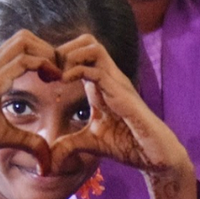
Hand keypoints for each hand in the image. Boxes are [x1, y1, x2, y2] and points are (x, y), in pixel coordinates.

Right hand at [0, 29, 57, 168]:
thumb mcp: (5, 136)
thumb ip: (28, 142)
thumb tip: (46, 163)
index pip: (23, 46)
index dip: (43, 56)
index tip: (54, 79)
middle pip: (25, 36)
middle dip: (48, 50)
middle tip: (58, 74)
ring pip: (25, 40)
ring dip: (46, 54)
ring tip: (55, 76)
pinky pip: (24, 61)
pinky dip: (43, 66)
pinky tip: (51, 83)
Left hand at [48, 34, 190, 176]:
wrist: (153, 155)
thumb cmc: (127, 145)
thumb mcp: (89, 143)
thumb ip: (68, 145)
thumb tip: (48, 158)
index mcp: (101, 84)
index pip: (81, 53)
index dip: (60, 58)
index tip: (46, 76)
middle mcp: (110, 77)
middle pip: (87, 41)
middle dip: (64, 50)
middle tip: (50, 71)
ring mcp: (117, 83)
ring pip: (93, 47)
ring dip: (70, 55)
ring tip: (58, 75)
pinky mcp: (121, 94)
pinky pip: (98, 70)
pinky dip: (77, 70)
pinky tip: (65, 82)